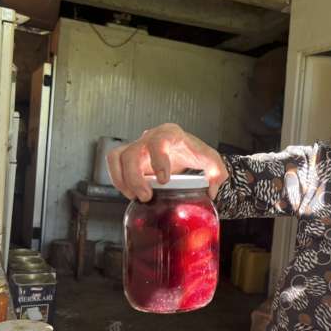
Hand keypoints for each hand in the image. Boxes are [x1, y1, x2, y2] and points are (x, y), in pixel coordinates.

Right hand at [107, 123, 227, 201]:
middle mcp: (149, 137)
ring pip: (118, 157)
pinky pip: (114, 163)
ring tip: (134, 196)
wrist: (181, 148)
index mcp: (170, 134)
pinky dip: (117, 179)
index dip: (158, 160)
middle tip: (146, 196)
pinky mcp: (127, 156)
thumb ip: (217, 172)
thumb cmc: (192, 151)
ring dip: (121, 178)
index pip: (158, 141)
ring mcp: (136, 145)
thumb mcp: (210, 159)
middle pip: (132, 152)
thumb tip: (211, 191)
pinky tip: (129, 192)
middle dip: (135, 177)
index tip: (163, 180)